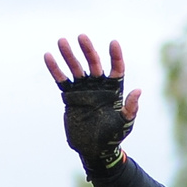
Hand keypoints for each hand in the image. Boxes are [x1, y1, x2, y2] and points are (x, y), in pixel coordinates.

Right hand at [44, 34, 140, 171]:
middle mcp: (99, 86)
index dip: (115, 56)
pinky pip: (62, 80)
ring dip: (69, 55)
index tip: (114, 43)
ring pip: (76, 68)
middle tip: (81, 37)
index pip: (116, 69)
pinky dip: (55, 69)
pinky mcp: (70, 96)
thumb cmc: (113, 137)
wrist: (95, 150)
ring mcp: (84, 90)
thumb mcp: (125, 123)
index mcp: (114, 90)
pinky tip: (48, 56)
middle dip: (88, 50)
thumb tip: (138, 90)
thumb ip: (130, 108)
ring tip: (61, 41)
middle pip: (94, 63)